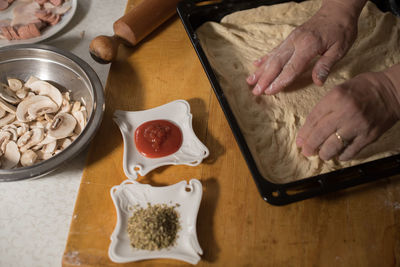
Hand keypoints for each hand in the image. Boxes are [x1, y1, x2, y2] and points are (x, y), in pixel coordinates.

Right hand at [246, 1, 361, 94]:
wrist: (338, 10)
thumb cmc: (341, 30)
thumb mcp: (340, 49)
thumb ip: (326, 65)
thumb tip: (318, 82)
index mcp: (308, 46)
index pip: (291, 68)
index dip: (279, 81)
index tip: (269, 91)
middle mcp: (296, 42)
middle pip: (277, 63)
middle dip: (265, 78)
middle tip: (256, 91)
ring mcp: (291, 39)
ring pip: (273, 56)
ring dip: (261, 70)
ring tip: (250, 81)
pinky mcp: (290, 37)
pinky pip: (275, 49)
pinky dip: (265, 58)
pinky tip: (256, 64)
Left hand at [296, 71, 399, 160]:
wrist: (393, 90)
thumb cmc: (364, 88)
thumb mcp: (340, 88)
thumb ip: (326, 105)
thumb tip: (311, 125)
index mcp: (335, 97)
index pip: (313, 119)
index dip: (304, 133)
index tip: (300, 141)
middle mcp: (345, 112)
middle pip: (320, 134)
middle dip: (310, 146)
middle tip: (306, 152)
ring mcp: (357, 125)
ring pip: (334, 146)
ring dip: (325, 153)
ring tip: (322, 155)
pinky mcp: (369, 135)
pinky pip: (351, 151)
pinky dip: (343, 156)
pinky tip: (339, 155)